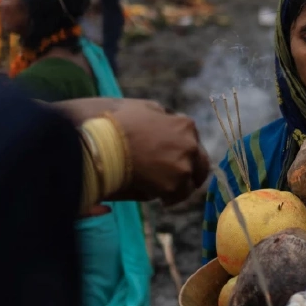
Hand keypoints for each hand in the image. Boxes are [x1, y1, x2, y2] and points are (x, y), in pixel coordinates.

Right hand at [56, 98, 209, 204]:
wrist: (104, 146)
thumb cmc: (120, 123)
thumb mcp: (146, 108)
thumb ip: (163, 116)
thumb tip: (167, 118)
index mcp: (186, 125)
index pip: (194, 141)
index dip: (184, 150)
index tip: (175, 157)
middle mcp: (190, 146)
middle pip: (201, 164)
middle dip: (192, 171)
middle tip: (180, 178)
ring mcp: (183, 167)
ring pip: (190, 182)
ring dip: (180, 185)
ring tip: (166, 189)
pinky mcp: (173, 186)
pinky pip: (178, 196)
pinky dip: (171, 197)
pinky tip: (161, 198)